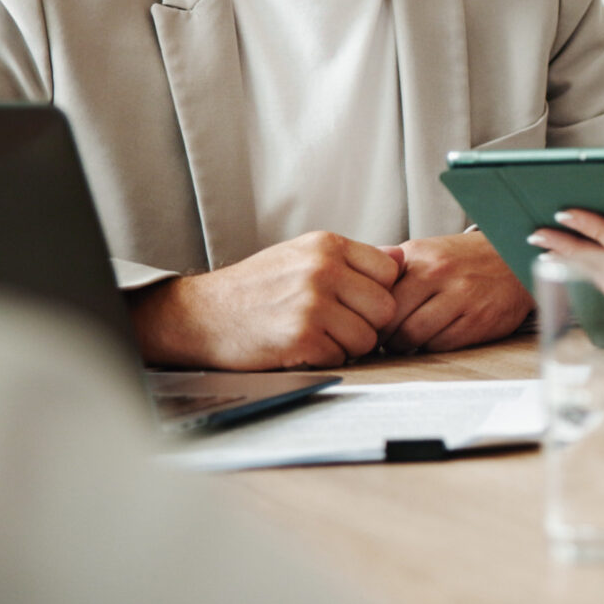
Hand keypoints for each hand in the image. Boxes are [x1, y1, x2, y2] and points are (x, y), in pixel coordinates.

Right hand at [127, 231, 403, 369]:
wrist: (201, 314)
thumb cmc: (256, 287)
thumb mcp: (303, 255)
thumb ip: (354, 258)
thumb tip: (402, 259)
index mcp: (327, 245)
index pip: (390, 272)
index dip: (377, 293)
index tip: (355, 302)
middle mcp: (323, 269)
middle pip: (386, 308)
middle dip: (366, 323)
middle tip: (337, 325)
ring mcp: (312, 303)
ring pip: (368, 338)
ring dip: (347, 345)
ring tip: (316, 334)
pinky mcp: (301, 338)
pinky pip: (341, 357)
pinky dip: (325, 358)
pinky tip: (300, 347)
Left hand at [379, 231, 532, 354]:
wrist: (514, 256)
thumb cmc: (464, 259)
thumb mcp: (426, 252)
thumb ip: (393, 272)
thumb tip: (353, 297)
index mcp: (417, 256)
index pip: (375, 296)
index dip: (367, 316)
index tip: (367, 325)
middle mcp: (438, 273)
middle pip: (389, 320)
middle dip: (383, 336)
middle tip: (383, 341)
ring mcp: (461, 296)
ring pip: (412, 337)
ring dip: (406, 345)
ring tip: (408, 340)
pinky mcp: (479, 319)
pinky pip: (441, 345)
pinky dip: (433, 346)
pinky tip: (436, 336)